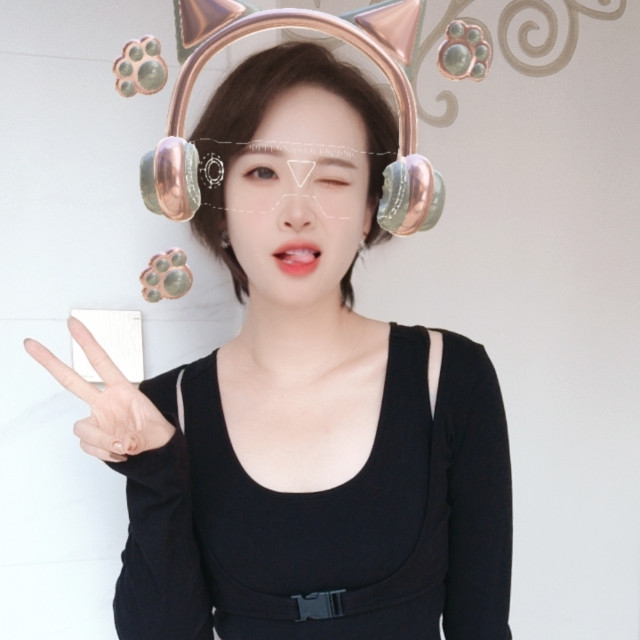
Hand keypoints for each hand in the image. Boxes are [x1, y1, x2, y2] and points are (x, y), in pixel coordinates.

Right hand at [24, 317, 174, 461]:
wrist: (155, 450)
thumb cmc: (154, 432)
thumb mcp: (154, 432)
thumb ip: (137, 439)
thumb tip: (123, 444)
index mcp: (122, 390)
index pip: (102, 362)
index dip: (87, 342)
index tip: (72, 322)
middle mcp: (105, 402)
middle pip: (72, 381)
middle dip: (51, 362)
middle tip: (31, 344)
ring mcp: (97, 419)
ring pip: (81, 428)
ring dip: (102, 441)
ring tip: (124, 447)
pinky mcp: (93, 437)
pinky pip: (88, 445)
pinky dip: (103, 453)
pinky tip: (119, 453)